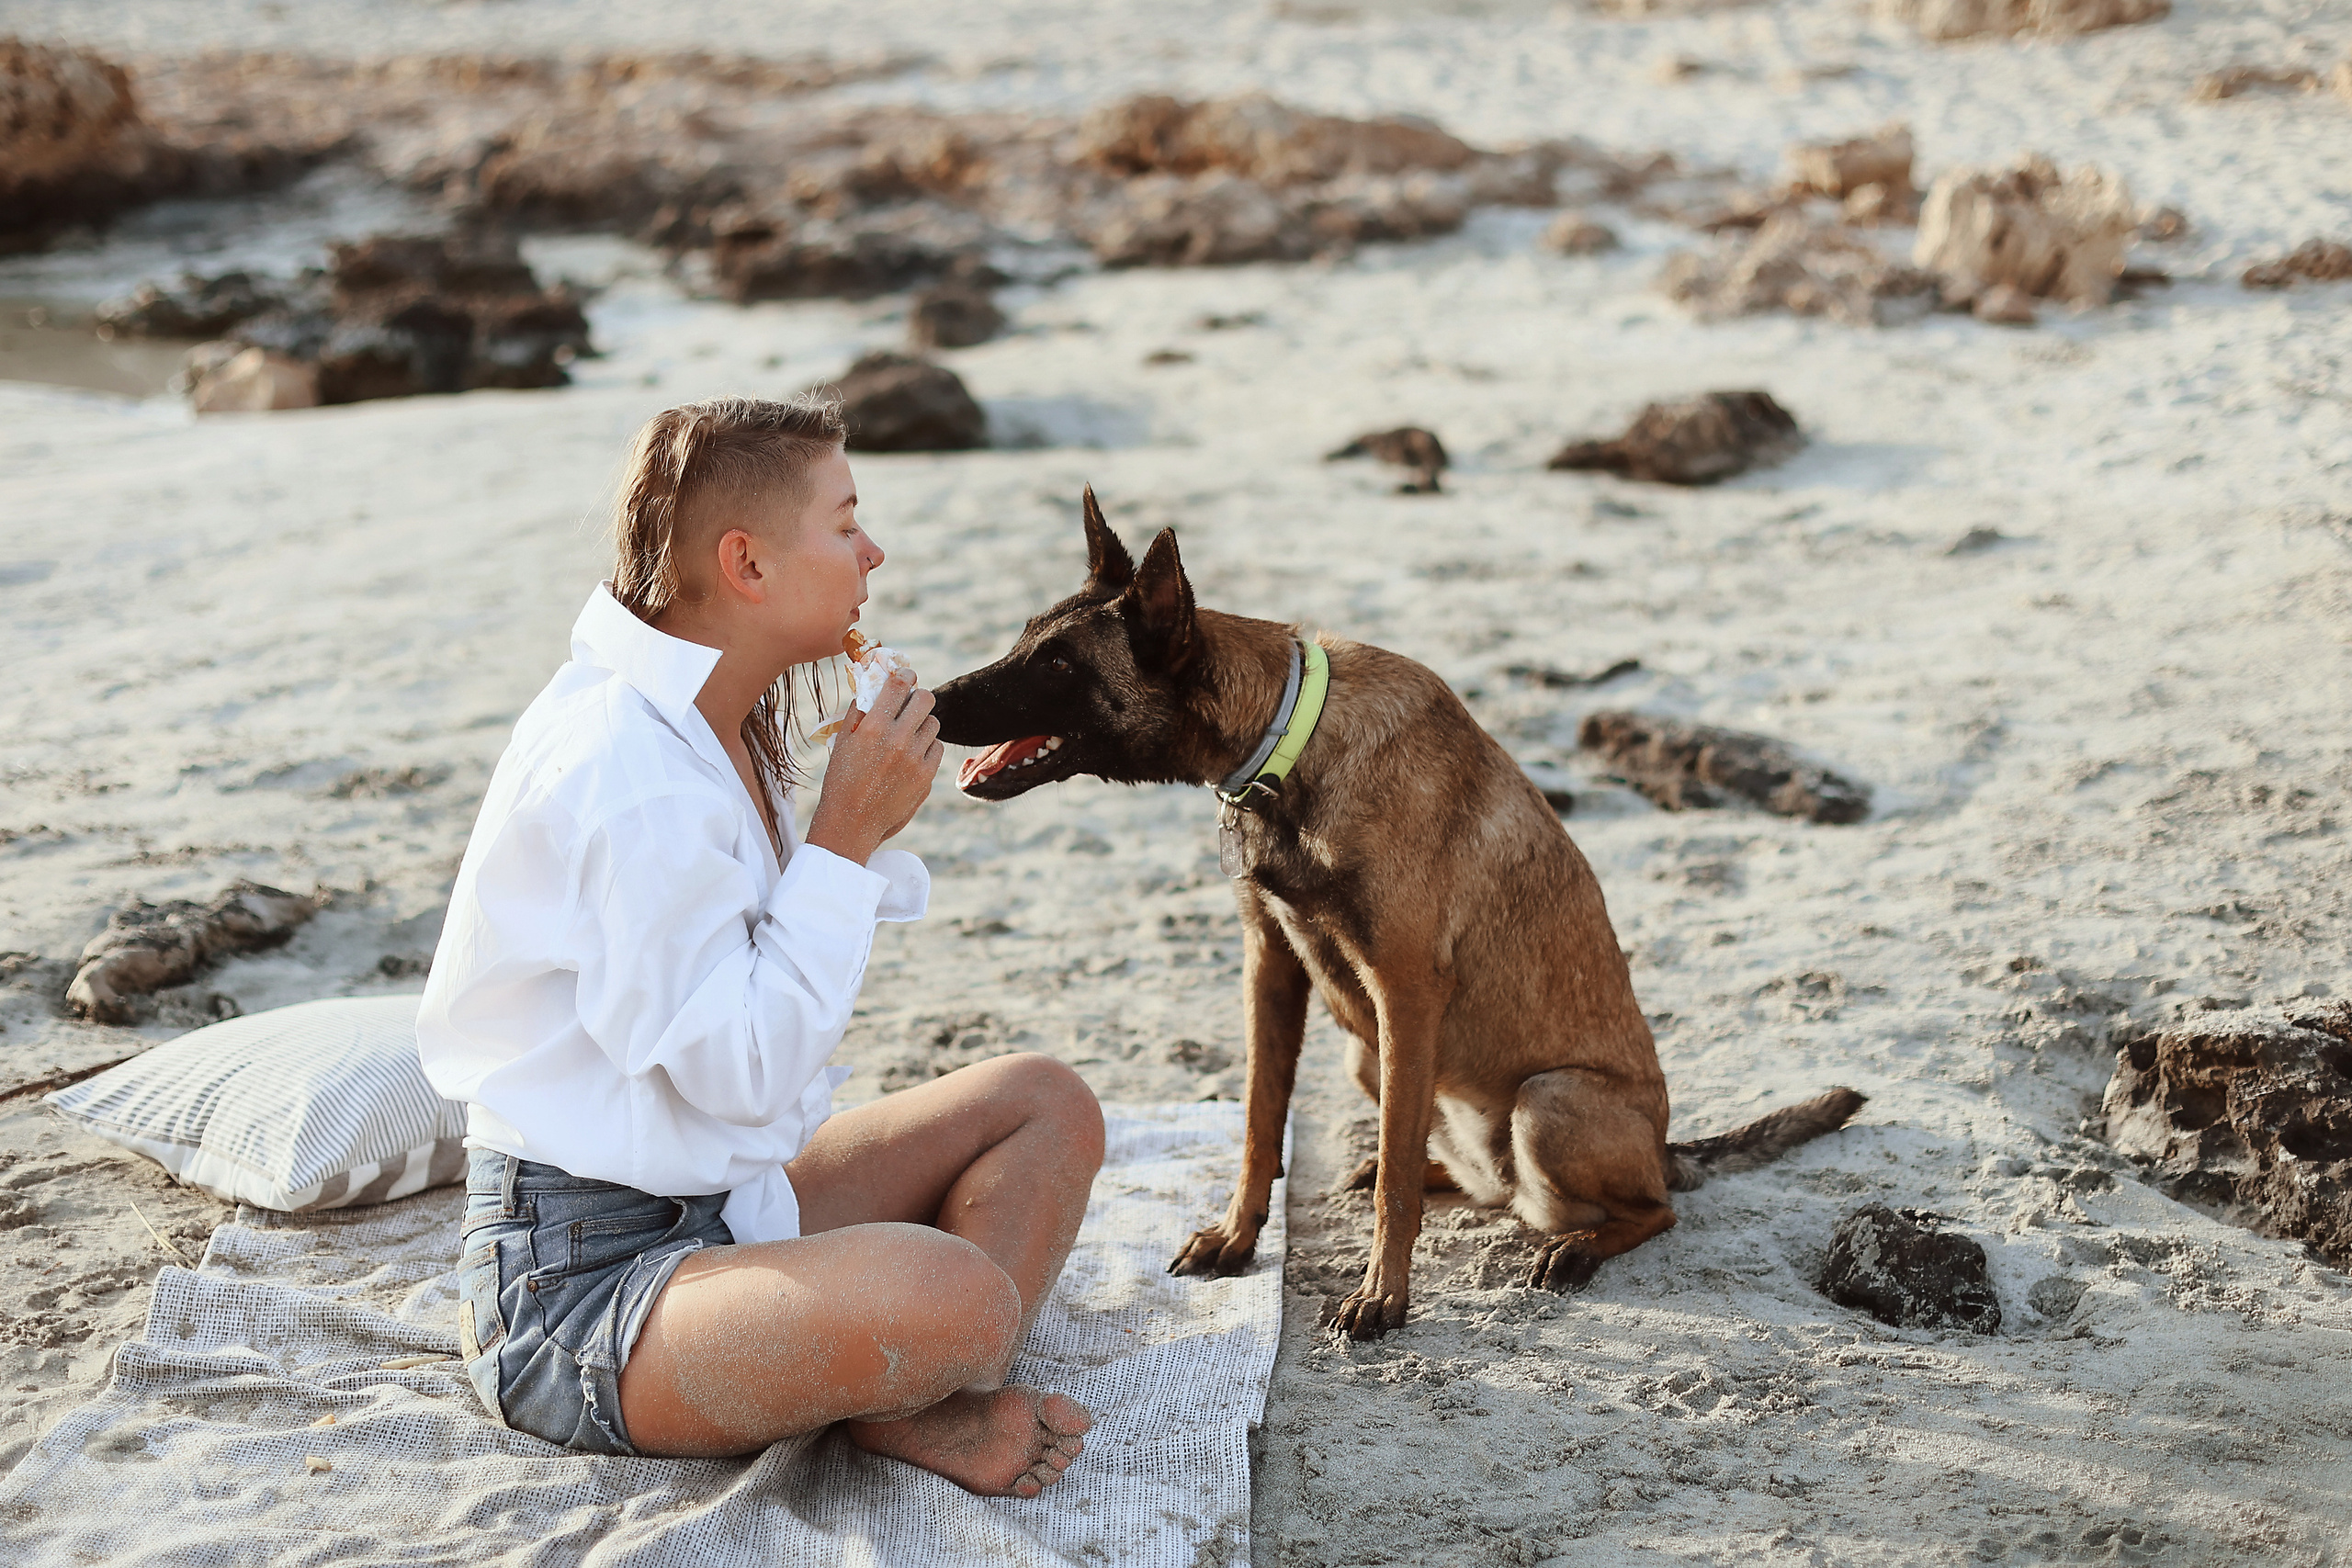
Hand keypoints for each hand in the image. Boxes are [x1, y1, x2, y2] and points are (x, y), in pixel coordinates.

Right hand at [804, 668, 941, 865]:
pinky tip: (912, 755)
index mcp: (874, 727)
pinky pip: (937, 748)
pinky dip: (927, 748)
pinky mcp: (926, 776)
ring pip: (933, 724)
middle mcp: (898, 740)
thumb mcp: (843, 742)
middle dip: (918, 697)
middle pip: (925, 699)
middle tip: (911, 704)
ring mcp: (915, 759)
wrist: (852, 823)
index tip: (906, 675)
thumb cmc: (842, 780)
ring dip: (922, 724)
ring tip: (908, 735)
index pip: (899, 684)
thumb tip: (872, 685)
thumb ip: (859, 712)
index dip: (905, 674)